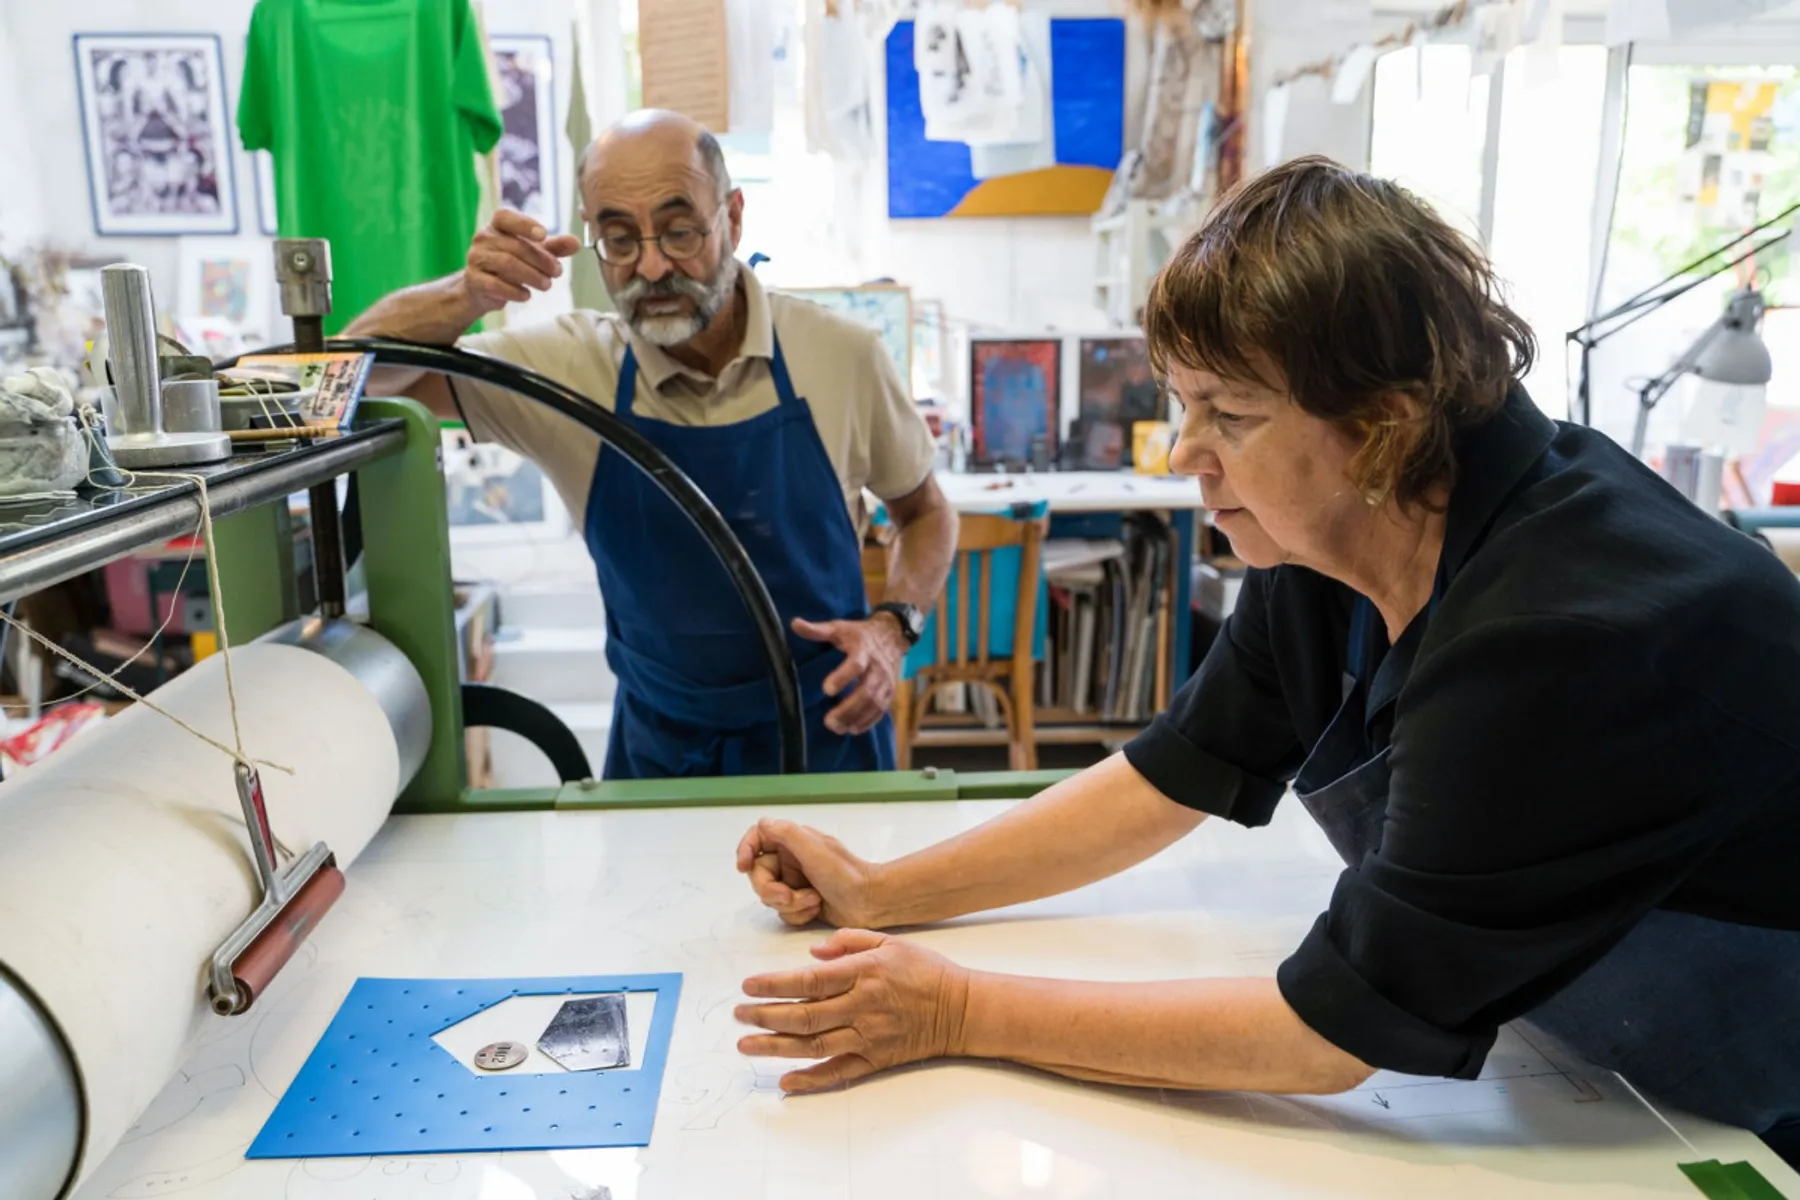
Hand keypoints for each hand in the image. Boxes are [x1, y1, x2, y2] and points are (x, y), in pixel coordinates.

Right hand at [463, 209, 580, 312]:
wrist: (483, 288)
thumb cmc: (512, 263)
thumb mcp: (534, 253)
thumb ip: (554, 247)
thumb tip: (576, 243)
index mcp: (497, 225)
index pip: (506, 217)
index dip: (524, 224)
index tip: (544, 234)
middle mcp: (483, 238)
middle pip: (515, 246)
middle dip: (541, 260)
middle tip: (557, 272)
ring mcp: (476, 258)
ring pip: (506, 264)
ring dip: (531, 275)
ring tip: (547, 285)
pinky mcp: (473, 279)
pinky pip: (495, 284)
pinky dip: (514, 291)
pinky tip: (527, 295)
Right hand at [736, 817, 878, 927]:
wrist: (869, 902)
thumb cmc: (845, 874)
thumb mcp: (814, 849)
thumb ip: (787, 833)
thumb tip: (763, 822)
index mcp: (792, 841)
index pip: (757, 838)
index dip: (745, 850)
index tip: (743, 867)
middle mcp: (790, 859)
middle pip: (759, 875)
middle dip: (772, 891)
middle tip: (788, 897)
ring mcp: (795, 881)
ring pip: (770, 897)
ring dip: (790, 904)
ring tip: (814, 902)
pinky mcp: (800, 902)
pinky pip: (784, 912)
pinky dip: (798, 914)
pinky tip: (816, 909)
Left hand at [737, 930, 968, 1092]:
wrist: (962, 1009)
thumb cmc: (926, 971)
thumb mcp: (890, 941)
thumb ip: (849, 943)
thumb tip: (812, 954)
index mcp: (864, 973)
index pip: (809, 981)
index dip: (774, 985)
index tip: (747, 986)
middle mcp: (863, 1006)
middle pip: (804, 1015)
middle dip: (765, 1016)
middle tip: (738, 1016)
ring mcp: (868, 1037)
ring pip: (814, 1046)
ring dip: (776, 1048)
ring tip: (746, 1045)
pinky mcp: (876, 1060)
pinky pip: (838, 1073)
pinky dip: (810, 1080)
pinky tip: (786, 1082)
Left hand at [792, 616, 907, 735]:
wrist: (892, 635)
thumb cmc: (859, 634)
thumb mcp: (839, 628)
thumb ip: (817, 630)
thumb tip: (794, 624)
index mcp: (863, 650)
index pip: (855, 665)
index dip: (842, 677)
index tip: (826, 690)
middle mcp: (877, 668)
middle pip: (866, 691)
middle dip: (848, 708)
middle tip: (829, 721)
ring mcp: (885, 682)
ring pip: (874, 704)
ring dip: (856, 718)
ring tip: (837, 728)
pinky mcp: (889, 692)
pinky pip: (881, 710)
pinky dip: (868, 722)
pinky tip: (853, 729)